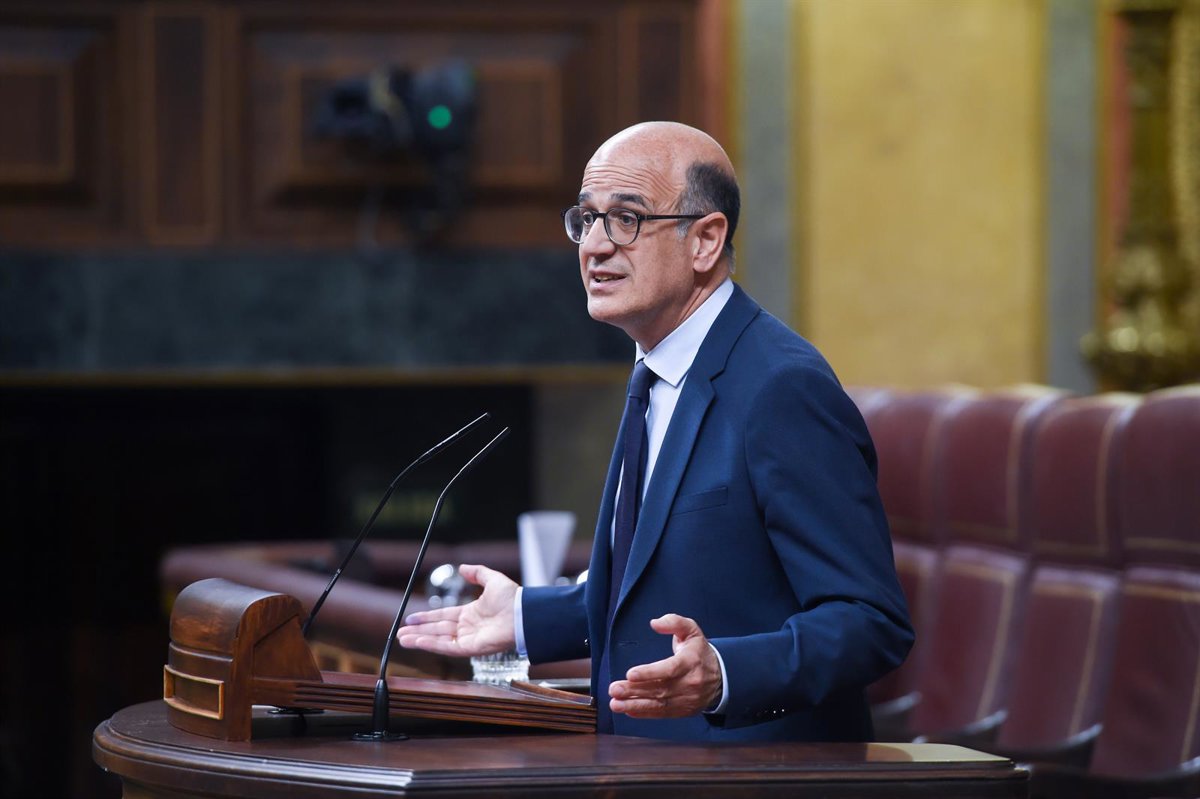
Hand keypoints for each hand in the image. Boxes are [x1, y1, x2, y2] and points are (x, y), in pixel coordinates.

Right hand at [396, 564, 516, 656]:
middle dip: (418, 631)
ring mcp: (469, 639)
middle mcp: (468, 628)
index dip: (426, 617)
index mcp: (471, 613)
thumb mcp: (492, 579)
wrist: (524, 613)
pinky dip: (432, 645)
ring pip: (439, 640)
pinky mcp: (471, 649)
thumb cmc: (513, 598)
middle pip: (437, 629)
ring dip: (420, 639)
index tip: (410, 618)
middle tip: (400, 632)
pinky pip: (448, 648)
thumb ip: (477, 573)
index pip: (443, 616)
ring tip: (401, 639)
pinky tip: (418, 642)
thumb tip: (462, 568)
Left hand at [608, 613, 722, 718]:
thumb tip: (655, 623)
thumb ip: (673, 622)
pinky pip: (662, 713)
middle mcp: (690, 683)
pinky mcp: (683, 710)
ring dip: (635, 705)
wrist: (721, 676)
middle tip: (614, 689)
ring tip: (615, 704)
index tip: (630, 674)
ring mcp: (687, 699)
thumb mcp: (691, 630)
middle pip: (659, 689)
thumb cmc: (699, 651)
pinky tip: (628, 710)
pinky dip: (644, 713)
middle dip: (634, 691)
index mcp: (691, 662)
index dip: (649, 673)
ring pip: (658, 704)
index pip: (669, 669)